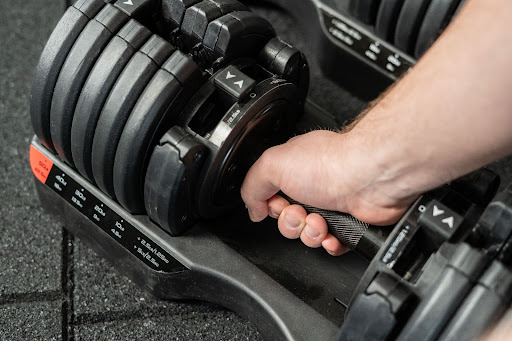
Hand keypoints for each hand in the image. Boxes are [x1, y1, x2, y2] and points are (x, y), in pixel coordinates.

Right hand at [241, 130, 415, 254]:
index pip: (270, 197)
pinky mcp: (349, 223)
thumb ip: (252, 187)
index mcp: (293, 169)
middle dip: (291, 223)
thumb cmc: (329, 164)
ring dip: (310, 234)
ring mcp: (331, 205)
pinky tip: (332, 235)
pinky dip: (330, 244)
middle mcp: (312, 185)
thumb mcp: (271, 164)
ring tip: (320, 222)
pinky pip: (331, 245)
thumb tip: (253, 209)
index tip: (277, 203)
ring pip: (308, 235)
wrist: (369, 178)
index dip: (271, 207)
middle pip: (288, 220)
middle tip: (301, 212)